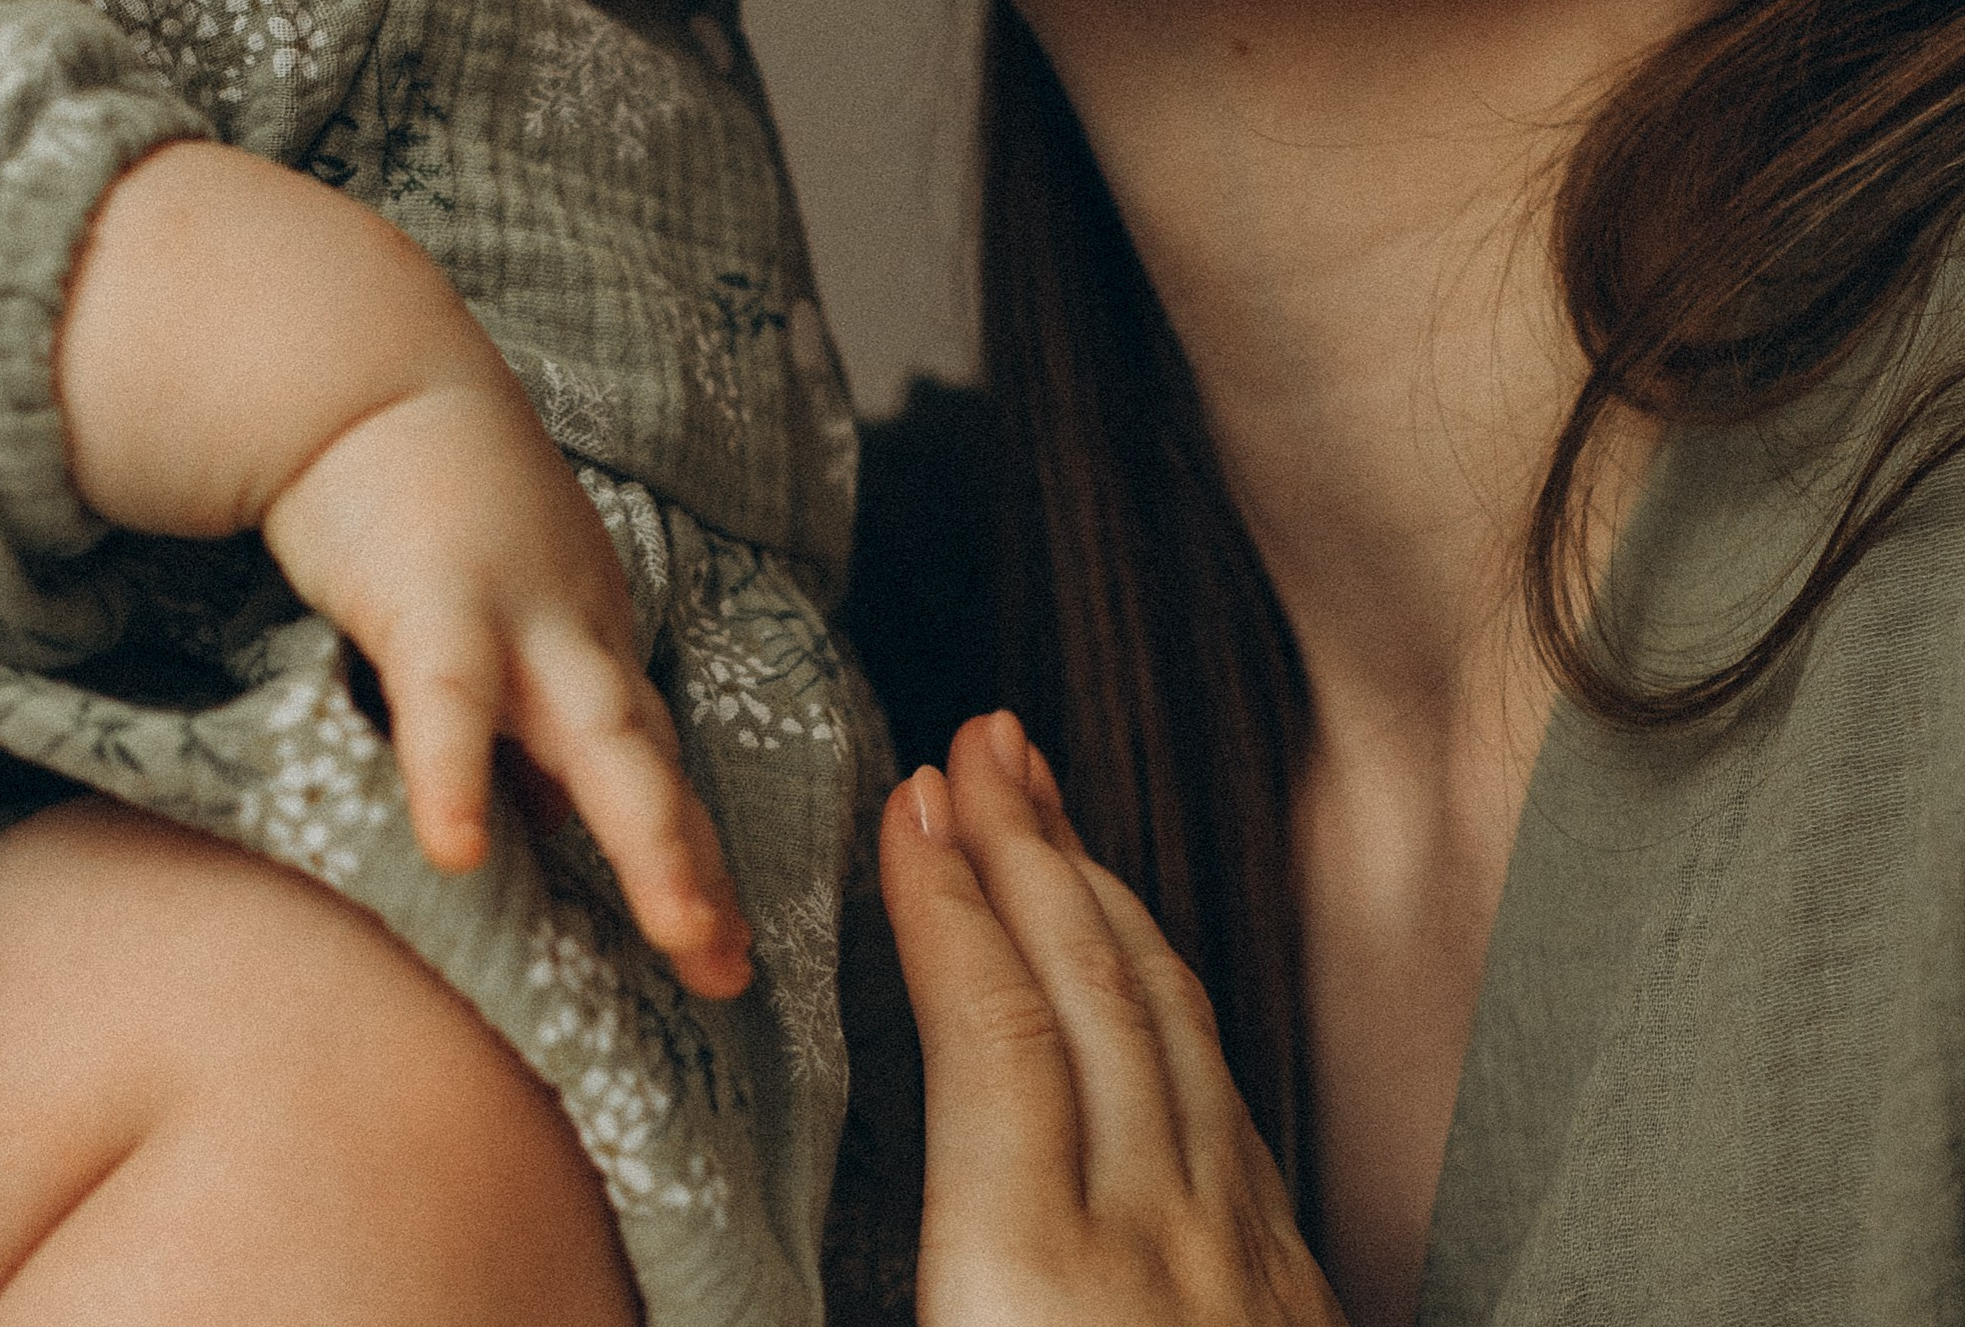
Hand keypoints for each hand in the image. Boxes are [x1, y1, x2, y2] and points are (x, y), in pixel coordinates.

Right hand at [56, 141, 751, 998]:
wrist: (373, 372)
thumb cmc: (427, 497)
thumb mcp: (491, 608)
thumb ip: (513, 700)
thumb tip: (518, 814)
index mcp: (588, 642)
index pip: (654, 765)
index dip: (692, 854)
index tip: (728, 948)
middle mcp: (578, 637)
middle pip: (653, 767)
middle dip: (698, 868)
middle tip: (734, 968)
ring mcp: (520, 618)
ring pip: (601, 740)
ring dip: (649, 837)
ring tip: (684, 930)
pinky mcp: (434, 600)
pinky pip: (449, 702)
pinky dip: (458, 774)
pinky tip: (459, 851)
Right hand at [881, 712, 1345, 1326]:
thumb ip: (843, 1290)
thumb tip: (721, 1265)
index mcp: (1027, 1283)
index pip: (987, 1032)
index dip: (943, 898)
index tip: (911, 801)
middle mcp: (1148, 1244)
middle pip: (1087, 991)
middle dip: (1025, 843)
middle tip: (985, 742)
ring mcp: (1238, 1261)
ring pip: (1174, 1026)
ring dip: (1101, 892)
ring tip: (1050, 806)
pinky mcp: (1294, 1288)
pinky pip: (1231, 1101)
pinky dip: (1172, 998)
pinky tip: (1142, 966)